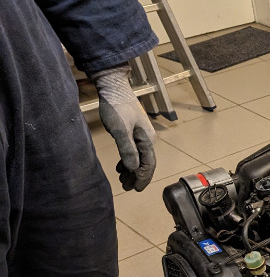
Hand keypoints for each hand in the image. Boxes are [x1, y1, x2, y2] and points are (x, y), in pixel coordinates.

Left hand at [91, 65, 156, 191]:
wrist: (113, 86)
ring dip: (131, 170)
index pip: (148, 163)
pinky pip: (133, 151)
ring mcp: (140, 134)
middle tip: (127, 188)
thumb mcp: (120, 130)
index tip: (135, 189)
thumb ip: (127, 149)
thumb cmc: (117, 107)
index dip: (142, 177)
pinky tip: (120, 167)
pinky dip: (127, 161)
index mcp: (147, 138)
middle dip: (137, 176)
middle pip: (145, 162)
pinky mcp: (132, 131)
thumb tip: (133, 168)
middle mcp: (146, 138)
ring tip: (122, 180)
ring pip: (139, 157)